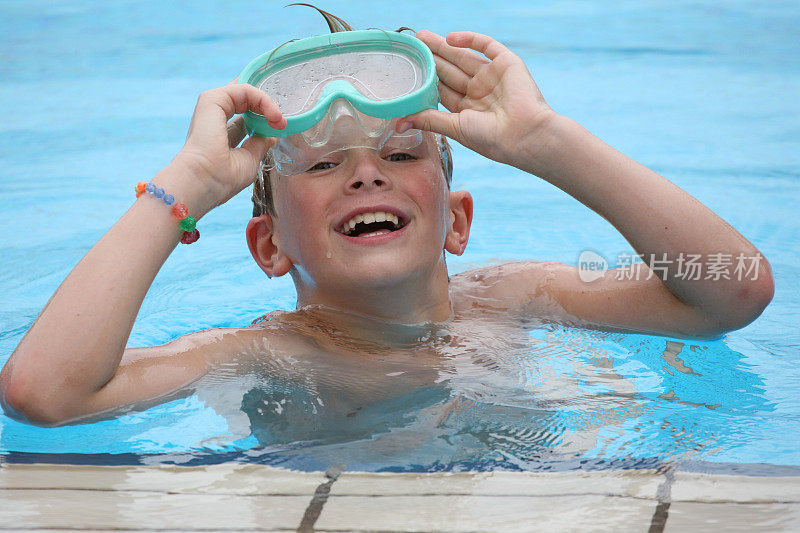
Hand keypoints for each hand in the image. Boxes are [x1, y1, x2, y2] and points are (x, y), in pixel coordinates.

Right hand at [171, 81, 286, 213]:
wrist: (203, 181)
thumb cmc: (222, 178)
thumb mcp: (249, 160)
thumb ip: (259, 145)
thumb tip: (271, 136)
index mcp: (221, 133)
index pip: (244, 115)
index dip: (264, 116)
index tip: (279, 128)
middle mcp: (215, 118)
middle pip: (246, 99)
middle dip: (267, 106)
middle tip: (281, 122)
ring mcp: (213, 107)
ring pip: (246, 91)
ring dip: (267, 102)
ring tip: (278, 119)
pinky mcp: (212, 99)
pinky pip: (244, 88)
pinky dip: (262, 98)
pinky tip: (272, 114)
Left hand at [400, 31, 555, 168]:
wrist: (525, 134)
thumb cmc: (491, 138)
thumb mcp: (455, 128)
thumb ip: (429, 120)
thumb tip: (400, 122)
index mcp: (468, 109)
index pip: (442, 89)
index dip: (426, 78)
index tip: (409, 69)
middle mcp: (479, 91)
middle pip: (450, 70)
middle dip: (432, 58)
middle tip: (414, 44)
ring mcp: (493, 76)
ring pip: (464, 56)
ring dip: (444, 47)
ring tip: (422, 37)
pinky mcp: (507, 63)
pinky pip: (487, 46)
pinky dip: (470, 40)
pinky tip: (451, 39)